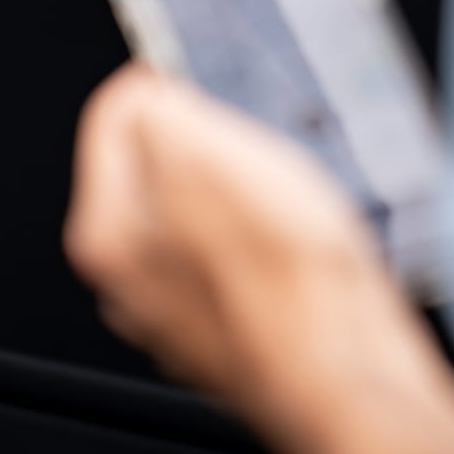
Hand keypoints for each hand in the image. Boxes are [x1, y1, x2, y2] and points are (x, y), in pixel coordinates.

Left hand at [64, 64, 453, 453]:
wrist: (348, 376)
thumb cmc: (286, 279)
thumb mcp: (209, 153)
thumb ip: (158, 111)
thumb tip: (146, 94)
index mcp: (105, 234)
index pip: (111, 119)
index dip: (163, 83)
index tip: (206, 78)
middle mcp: (129, 285)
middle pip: (158, 169)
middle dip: (207, 144)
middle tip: (257, 144)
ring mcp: (182, 318)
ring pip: (206, 216)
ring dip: (246, 193)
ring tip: (291, 198)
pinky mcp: (236, 336)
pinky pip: (246, 261)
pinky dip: (272, 243)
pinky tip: (303, 245)